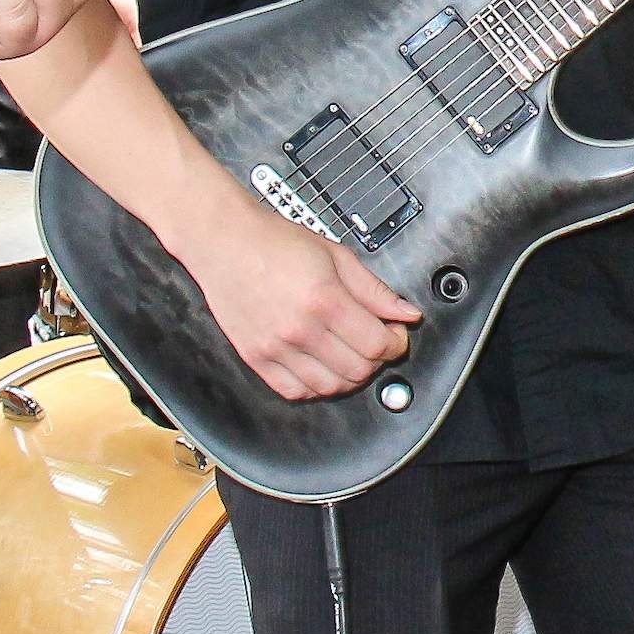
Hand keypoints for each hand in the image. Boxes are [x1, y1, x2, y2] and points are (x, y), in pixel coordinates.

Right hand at [175, 205, 422, 400]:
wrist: (226, 241)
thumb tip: (407, 313)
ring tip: (349, 354)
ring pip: (330, 387)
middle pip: (358, 370)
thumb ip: (375, 290)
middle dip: (376, 359)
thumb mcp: (336, 256)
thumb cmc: (276, 243)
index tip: (395, 335)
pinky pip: (294, 391)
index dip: (396, 343)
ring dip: (349, 376)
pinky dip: (315, 387)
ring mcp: (276, 347)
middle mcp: (300, 328)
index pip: (376, 344)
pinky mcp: (256, 358)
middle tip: (374, 341)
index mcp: (325, 299)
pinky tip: (320, 367)